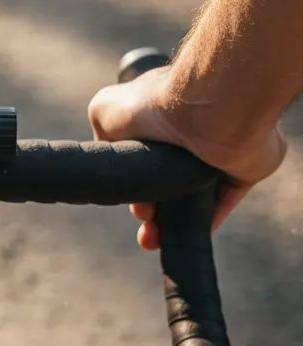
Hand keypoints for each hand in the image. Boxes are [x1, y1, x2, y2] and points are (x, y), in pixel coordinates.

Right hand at [88, 66, 286, 249]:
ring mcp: (217, 152)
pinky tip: (184, 236)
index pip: (142, 155)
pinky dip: (205, 220)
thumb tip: (109, 152)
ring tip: (153, 238)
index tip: (122, 197)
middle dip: (147, 205)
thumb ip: (103, 132)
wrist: (205, 112)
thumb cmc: (153, 106)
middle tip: (142, 214)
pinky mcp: (242, 169)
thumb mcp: (104, 111)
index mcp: (159, 118)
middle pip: (165, 180)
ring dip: (171, 220)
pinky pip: (222, 201)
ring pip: (191, 195)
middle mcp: (188, 134)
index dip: (129, 181)